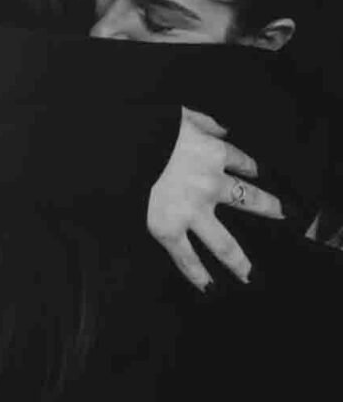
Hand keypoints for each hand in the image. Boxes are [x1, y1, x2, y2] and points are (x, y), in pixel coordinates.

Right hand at [146, 107, 283, 290]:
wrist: (122, 148)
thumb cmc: (151, 128)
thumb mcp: (181, 115)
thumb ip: (204, 122)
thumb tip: (222, 129)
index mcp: (214, 154)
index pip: (242, 162)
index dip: (251, 168)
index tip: (257, 172)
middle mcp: (211, 185)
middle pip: (248, 200)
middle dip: (267, 207)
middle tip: (280, 214)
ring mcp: (192, 212)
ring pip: (224, 243)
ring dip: (238, 259)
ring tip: (248, 273)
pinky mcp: (168, 229)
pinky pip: (187, 258)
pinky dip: (198, 275)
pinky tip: (209, 286)